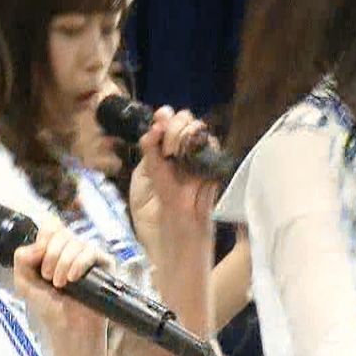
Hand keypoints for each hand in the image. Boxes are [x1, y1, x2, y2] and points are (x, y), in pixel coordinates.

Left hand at [13, 226, 109, 340]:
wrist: (67, 328)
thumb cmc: (49, 306)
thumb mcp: (23, 281)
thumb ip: (21, 257)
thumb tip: (41, 244)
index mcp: (55, 248)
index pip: (52, 226)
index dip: (43, 240)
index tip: (40, 263)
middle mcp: (73, 248)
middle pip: (61, 233)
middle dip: (50, 256)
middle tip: (48, 278)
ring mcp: (89, 255)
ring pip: (75, 242)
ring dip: (63, 264)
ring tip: (61, 284)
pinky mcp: (104, 264)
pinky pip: (91, 251)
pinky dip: (79, 264)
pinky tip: (73, 279)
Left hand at [127, 106, 218, 239]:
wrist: (172, 239)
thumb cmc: (154, 217)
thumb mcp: (142, 182)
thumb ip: (148, 154)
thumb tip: (154, 128)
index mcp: (163, 155)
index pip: (167, 124)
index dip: (164, 116)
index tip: (160, 118)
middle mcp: (182, 154)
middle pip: (185, 120)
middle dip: (173, 124)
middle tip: (165, 143)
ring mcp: (198, 160)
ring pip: (198, 128)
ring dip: (183, 132)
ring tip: (172, 151)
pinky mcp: (212, 169)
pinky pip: (212, 145)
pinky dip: (199, 144)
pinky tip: (186, 155)